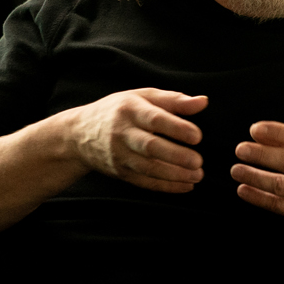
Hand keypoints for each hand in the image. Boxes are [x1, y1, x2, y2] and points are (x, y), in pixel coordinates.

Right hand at [65, 89, 206, 192]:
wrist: (79, 134)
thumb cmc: (119, 111)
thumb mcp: (142, 97)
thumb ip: (174, 100)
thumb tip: (203, 102)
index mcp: (130, 109)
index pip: (154, 119)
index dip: (177, 128)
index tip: (198, 136)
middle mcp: (122, 133)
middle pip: (150, 146)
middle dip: (176, 156)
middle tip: (199, 162)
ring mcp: (119, 155)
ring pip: (147, 168)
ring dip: (174, 175)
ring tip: (197, 176)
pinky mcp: (120, 172)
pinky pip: (144, 182)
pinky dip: (165, 186)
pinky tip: (185, 186)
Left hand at [230, 121, 283, 237]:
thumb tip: (262, 134)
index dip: (275, 132)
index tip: (255, 130)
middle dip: (260, 153)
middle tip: (241, 149)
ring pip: (278, 184)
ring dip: (253, 176)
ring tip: (236, 169)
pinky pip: (276, 204)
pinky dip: (257, 197)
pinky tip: (243, 189)